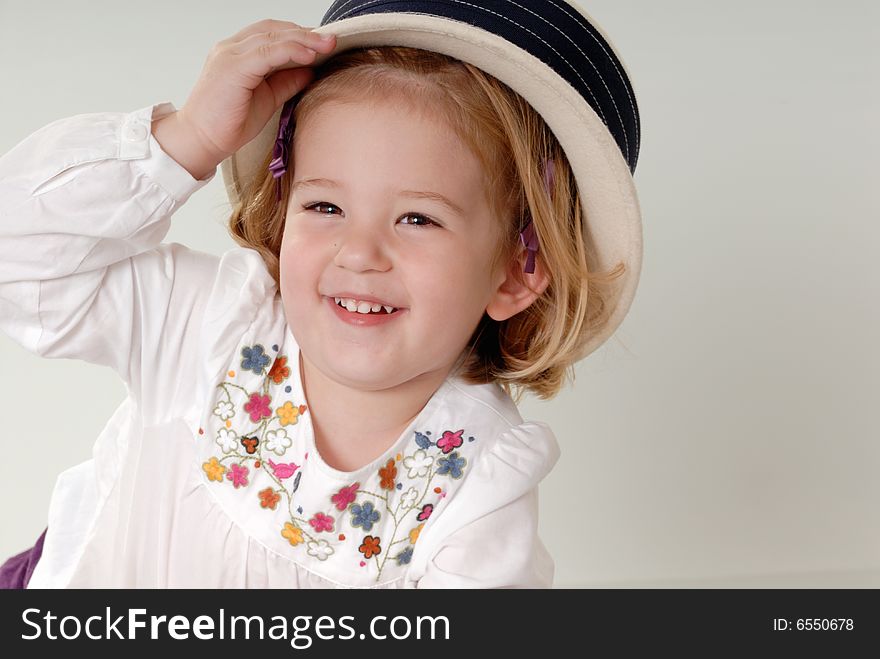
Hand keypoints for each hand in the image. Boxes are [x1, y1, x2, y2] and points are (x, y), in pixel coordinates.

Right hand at [153, 19, 335, 178]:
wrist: (199, 141)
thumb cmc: (227, 123)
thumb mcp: (267, 99)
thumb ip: (286, 82)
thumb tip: (311, 70)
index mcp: (237, 52)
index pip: (272, 33)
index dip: (299, 35)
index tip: (324, 42)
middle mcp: (231, 48)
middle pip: (274, 30)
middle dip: (306, 33)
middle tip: (333, 39)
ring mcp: (229, 55)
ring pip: (272, 37)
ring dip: (303, 39)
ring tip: (328, 44)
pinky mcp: (232, 68)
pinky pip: (266, 53)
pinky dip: (290, 51)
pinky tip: (309, 55)